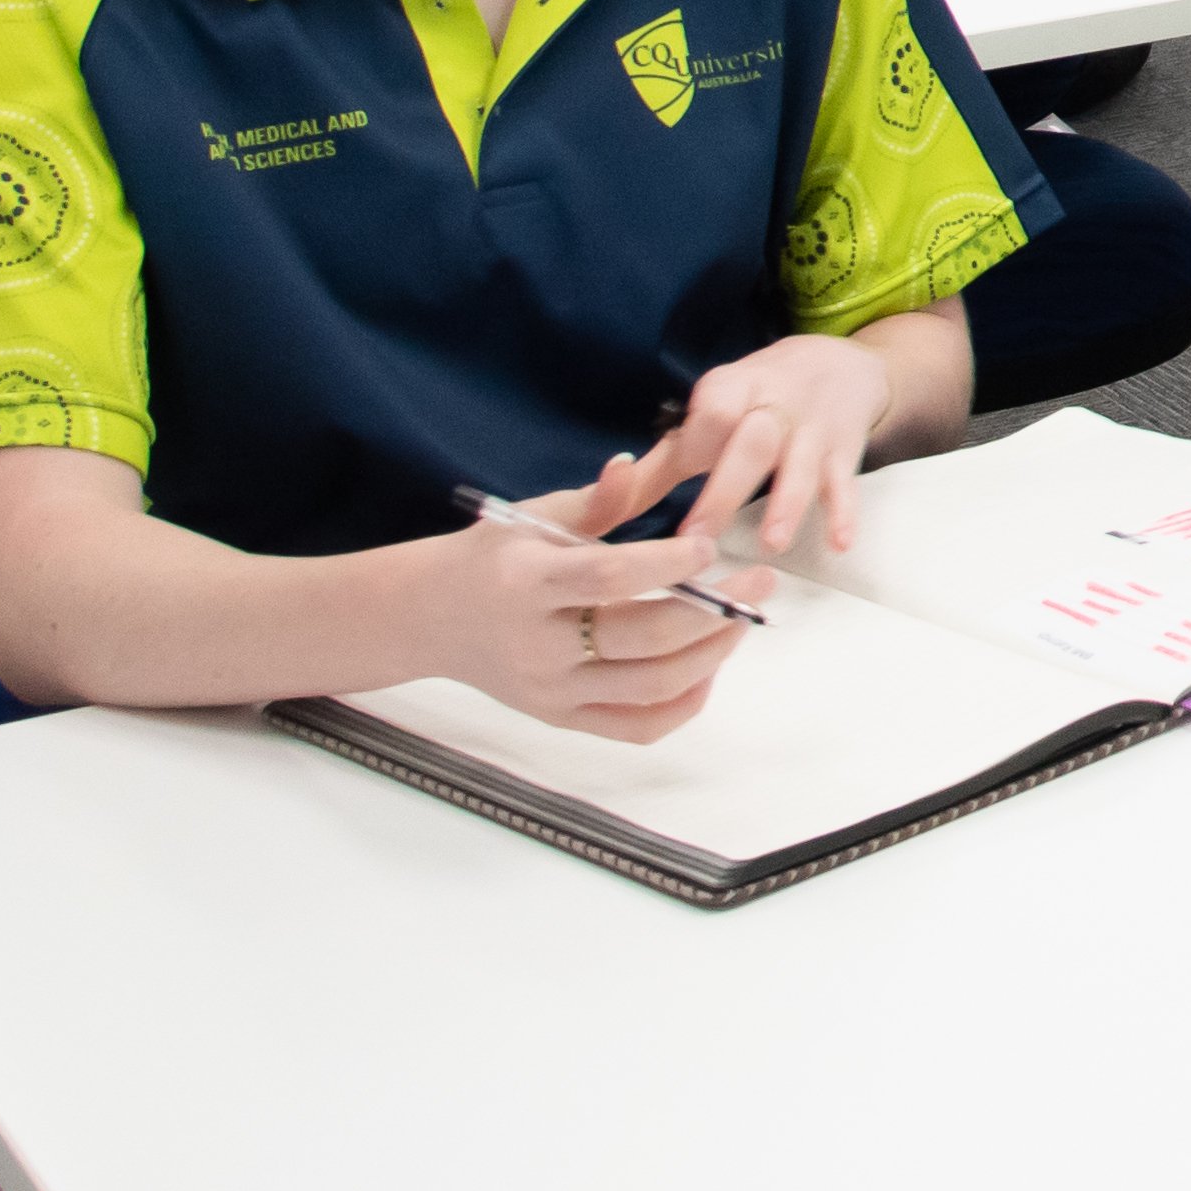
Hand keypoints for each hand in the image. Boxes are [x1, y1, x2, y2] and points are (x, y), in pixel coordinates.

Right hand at [431, 496, 759, 742]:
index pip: (609, 578)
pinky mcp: (561, 719)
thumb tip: (634, 463)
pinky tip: (708, 666)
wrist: (429, 618)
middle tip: (761, 583)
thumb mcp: (531, 516)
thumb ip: (595, 501)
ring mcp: (550, 691)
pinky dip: (684, 703)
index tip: (712, 546)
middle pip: (643, 639)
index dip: (669, 563)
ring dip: (712, 655)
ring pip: (651, 687)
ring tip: (743, 620)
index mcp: (527, 583)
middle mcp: (537, 645)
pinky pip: (638, 727)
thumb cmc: (492, 558)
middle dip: (716, 612)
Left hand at [603, 328, 905, 573]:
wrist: (843, 363)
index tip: (677, 477)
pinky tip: (840, 544)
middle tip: (699, 543)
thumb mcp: (716, 408)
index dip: (698, 444)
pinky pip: (845, 482)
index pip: (713, 411)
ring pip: (800, 465)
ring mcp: (813, 430)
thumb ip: (666, 460)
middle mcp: (775, 406)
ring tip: (772, 545)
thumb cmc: (761, 394)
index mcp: (734, 389)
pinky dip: (845, 513)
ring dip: (787, 504)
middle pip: (751, 444)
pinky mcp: (844, 452)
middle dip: (726, 492)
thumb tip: (605, 506)